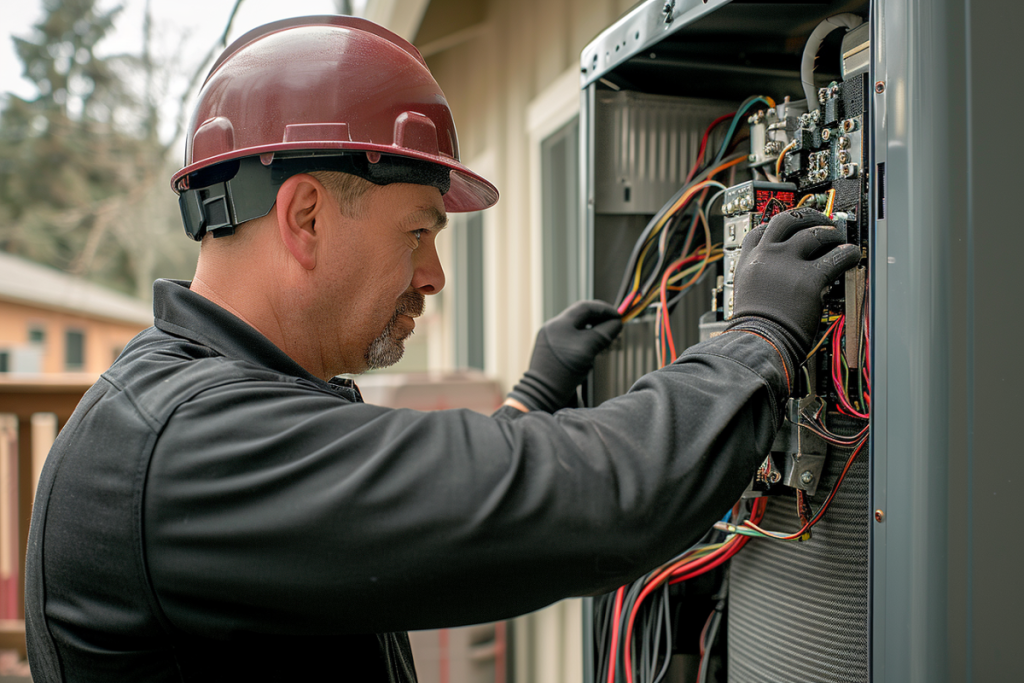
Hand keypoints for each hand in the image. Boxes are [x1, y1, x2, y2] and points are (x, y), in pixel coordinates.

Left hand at [508, 301, 622, 411]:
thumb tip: (617, 323)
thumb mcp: (587, 350)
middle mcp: (552, 328)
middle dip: (599, 320)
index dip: (604, 310)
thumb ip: (603, 334)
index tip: (618, 316)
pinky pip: (570, 338)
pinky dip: (584, 339)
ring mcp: (550, 339)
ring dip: (592, 330)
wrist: (542, 395)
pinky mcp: (550, 350)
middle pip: (580, 316)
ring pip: (576, 327)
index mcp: (559, 324)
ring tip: (604, 338)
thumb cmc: (563, 373)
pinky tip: (591, 348)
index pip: (585, 307)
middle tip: (613, 325)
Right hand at [730, 208, 860, 354]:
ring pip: (814, 233)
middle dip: (808, 216)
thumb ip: (761, 275)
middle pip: (788, 220)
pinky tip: (851, 256)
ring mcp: (788, 264)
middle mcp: (767, 256)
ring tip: (839, 239)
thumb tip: (782, 272)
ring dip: (831, 232)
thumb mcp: (747, 292)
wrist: (758, 342)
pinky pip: (837, 257)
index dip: (778, 225)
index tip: (790, 228)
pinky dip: (848, 253)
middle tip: (821, 222)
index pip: (761, 229)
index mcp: (748, 261)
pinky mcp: (810, 278)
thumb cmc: (754, 326)